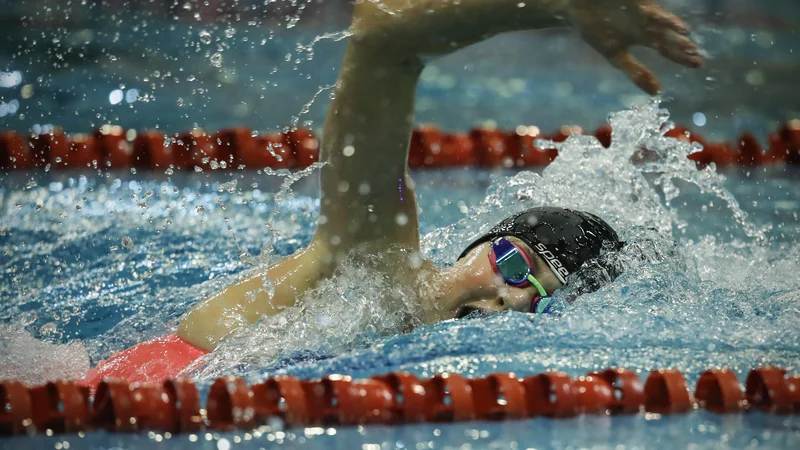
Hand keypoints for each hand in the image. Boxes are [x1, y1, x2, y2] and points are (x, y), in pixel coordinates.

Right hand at [566, 0, 701, 93]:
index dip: (681, 56)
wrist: (575, 5)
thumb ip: (634, 70)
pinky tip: (670, 23)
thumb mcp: (613, 53)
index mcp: (641, 36)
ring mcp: (641, 10)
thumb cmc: (593, 28)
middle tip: (697, 58)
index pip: (666, 47)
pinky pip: (649, 9)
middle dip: (680, 46)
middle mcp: (645, 23)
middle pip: (666, 36)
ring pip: (660, 21)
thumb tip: (657, 92)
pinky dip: (660, 17)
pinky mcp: (635, 1)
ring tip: (685, 36)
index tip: (698, 65)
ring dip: (672, 28)